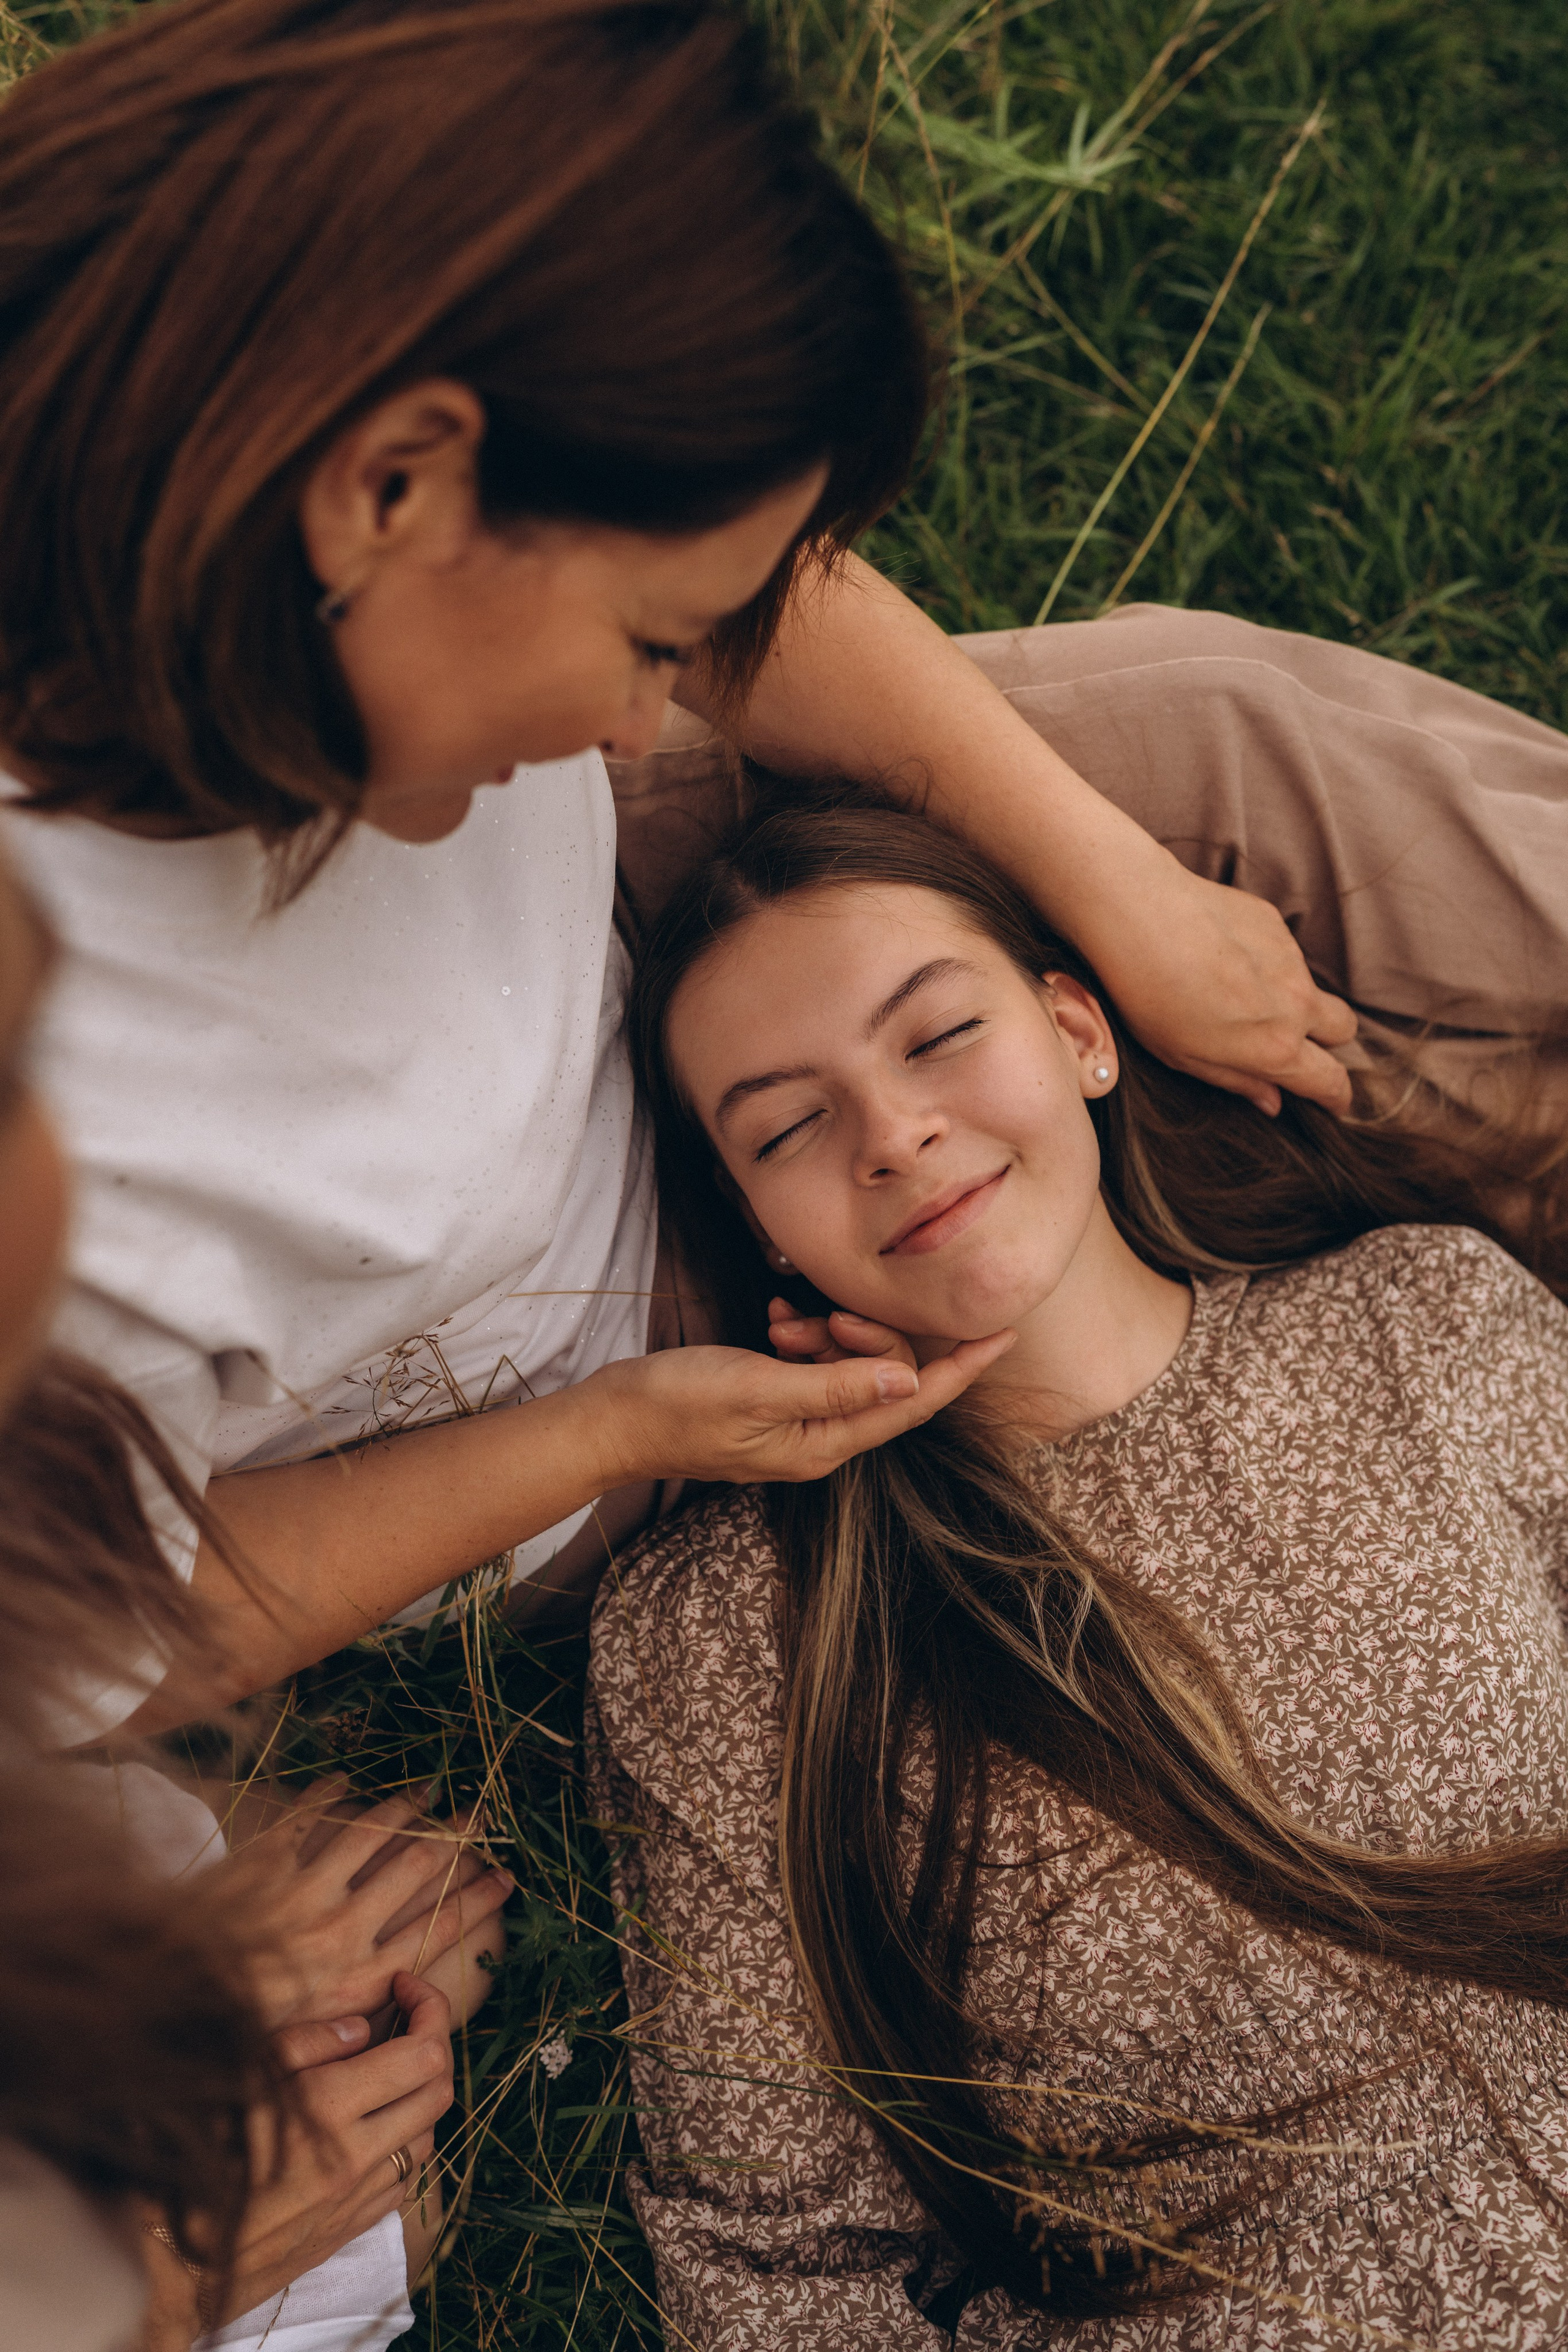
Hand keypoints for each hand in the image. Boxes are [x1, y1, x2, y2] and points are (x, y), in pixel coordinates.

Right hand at [217, 1973, 451, 2324]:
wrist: (174, 2261)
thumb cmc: (195, 2157)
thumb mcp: (238, 2079)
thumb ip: (305, 2044)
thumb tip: (360, 2027)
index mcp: (330, 2108)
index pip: (423, 2050)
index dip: (428, 2006)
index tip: (406, 1985)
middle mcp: (358, 2154)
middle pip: (439, 2089)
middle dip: (434, 2042)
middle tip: (407, 2018)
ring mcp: (360, 2195)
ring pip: (428, 2134)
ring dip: (419, 2095)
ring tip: (387, 2070)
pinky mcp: (354, 2225)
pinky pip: (405, 2176)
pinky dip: (402, 2140)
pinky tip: (372, 2125)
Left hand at [218, 1778, 511, 2028]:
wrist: (167, 2004)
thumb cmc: (240, 2036)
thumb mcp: (314, 2044)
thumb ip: (355, 2026)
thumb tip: (389, 2021)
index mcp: (362, 1977)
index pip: (440, 1926)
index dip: (480, 1898)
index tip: (506, 1876)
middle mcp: (345, 1927)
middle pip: (418, 1866)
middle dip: (456, 1835)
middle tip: (478, 1813)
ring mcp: (306, 1889)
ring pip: (371, 1832)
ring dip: (402, 1807)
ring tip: (423, 1792)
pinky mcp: (265, 1863)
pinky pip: (306, 1817)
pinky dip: (328, 1796)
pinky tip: (342, 1781)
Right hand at [586, 1326, 1013, 1487]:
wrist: (614, 1420)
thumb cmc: (678, 1404)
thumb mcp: (758, 1387)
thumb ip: (836, 1386)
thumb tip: (908, 1385)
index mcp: (825, 1444)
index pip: (915, 1403)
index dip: (961, 1367)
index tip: (1002, 1331)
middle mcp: (823, 1439)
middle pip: (886, 1378)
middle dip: (864, 1334)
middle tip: (820, 1314)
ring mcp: (801, 1422)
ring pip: (850, 1364)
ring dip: (824, 1332)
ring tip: (780, 1320)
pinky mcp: (779, 1402)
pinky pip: (816, 1363)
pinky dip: (802, 1337)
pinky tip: (773, 1320)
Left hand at [1073, 857, 1356, 1117]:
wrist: (1139, 916)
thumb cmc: (1150, 996)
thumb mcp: (1185, 1057)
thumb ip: (1238, 1080)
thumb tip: (1273, 1102)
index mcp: (1275, 1047)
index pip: (1330, 1080)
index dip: (1337, 1096)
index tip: (1334, 1103)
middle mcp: (1297, 1003)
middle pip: (1344, 1029)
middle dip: (1329, 1041)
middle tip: (1295, 1044)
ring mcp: (1291, 959)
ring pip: (1311, 987)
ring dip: (1291, 998)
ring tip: (1235, 994)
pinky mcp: (1276, 924)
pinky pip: (1285, 954)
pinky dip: (1266, 963)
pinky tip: (1223, 958)